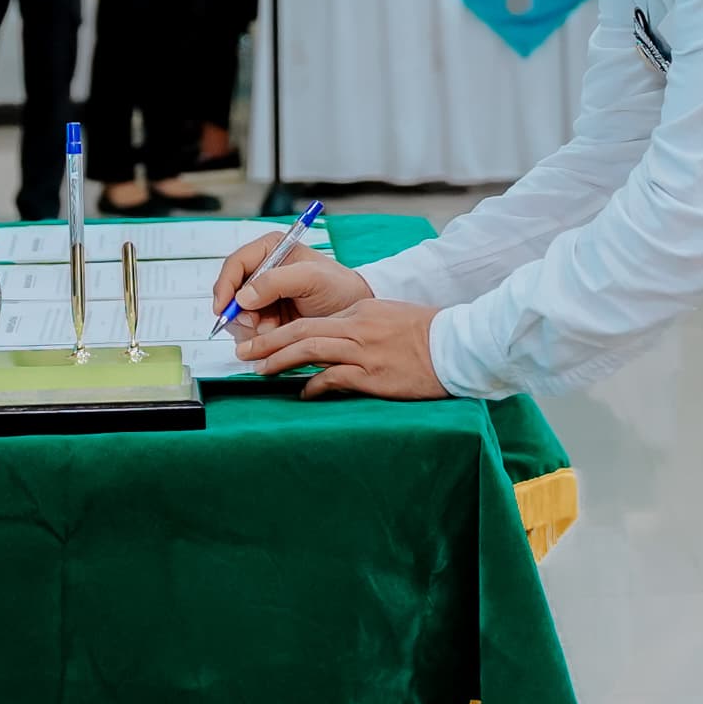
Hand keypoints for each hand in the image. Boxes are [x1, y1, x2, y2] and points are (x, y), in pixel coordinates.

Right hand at [217, 238, 369, 335]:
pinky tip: (277, 333)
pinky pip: (249, 329)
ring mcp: (264, 296)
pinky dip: (258, 336)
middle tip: (256, 325)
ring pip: (238, 314)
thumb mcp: (312, 278)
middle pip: (231, 292)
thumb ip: (276, 282)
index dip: (225, 286)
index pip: (235, 264)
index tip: (223, 309)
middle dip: (240, 312)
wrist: (354, 315)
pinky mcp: (268, 317)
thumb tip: (242, 297)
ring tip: (275, 327)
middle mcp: (263, 271)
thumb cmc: (339, 288)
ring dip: (251, 326)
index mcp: (270, 250)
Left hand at [243, 289, 447, 398]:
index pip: (313, 319)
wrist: (458, 346)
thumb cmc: (428, 333)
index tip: (264, 340)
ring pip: (310, 349)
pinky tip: (303, 393)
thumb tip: (338, 340)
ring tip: (259, 369)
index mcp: (360, 310)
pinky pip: (333, 377)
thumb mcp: (390, 316)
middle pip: (302, 330)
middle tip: (244, 351)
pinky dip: (314, 385)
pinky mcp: (372, 374)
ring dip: (279, 359)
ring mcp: (364, 350)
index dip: (282, 329)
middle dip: (268, 341)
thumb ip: (362, 324)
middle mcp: (357, 326)